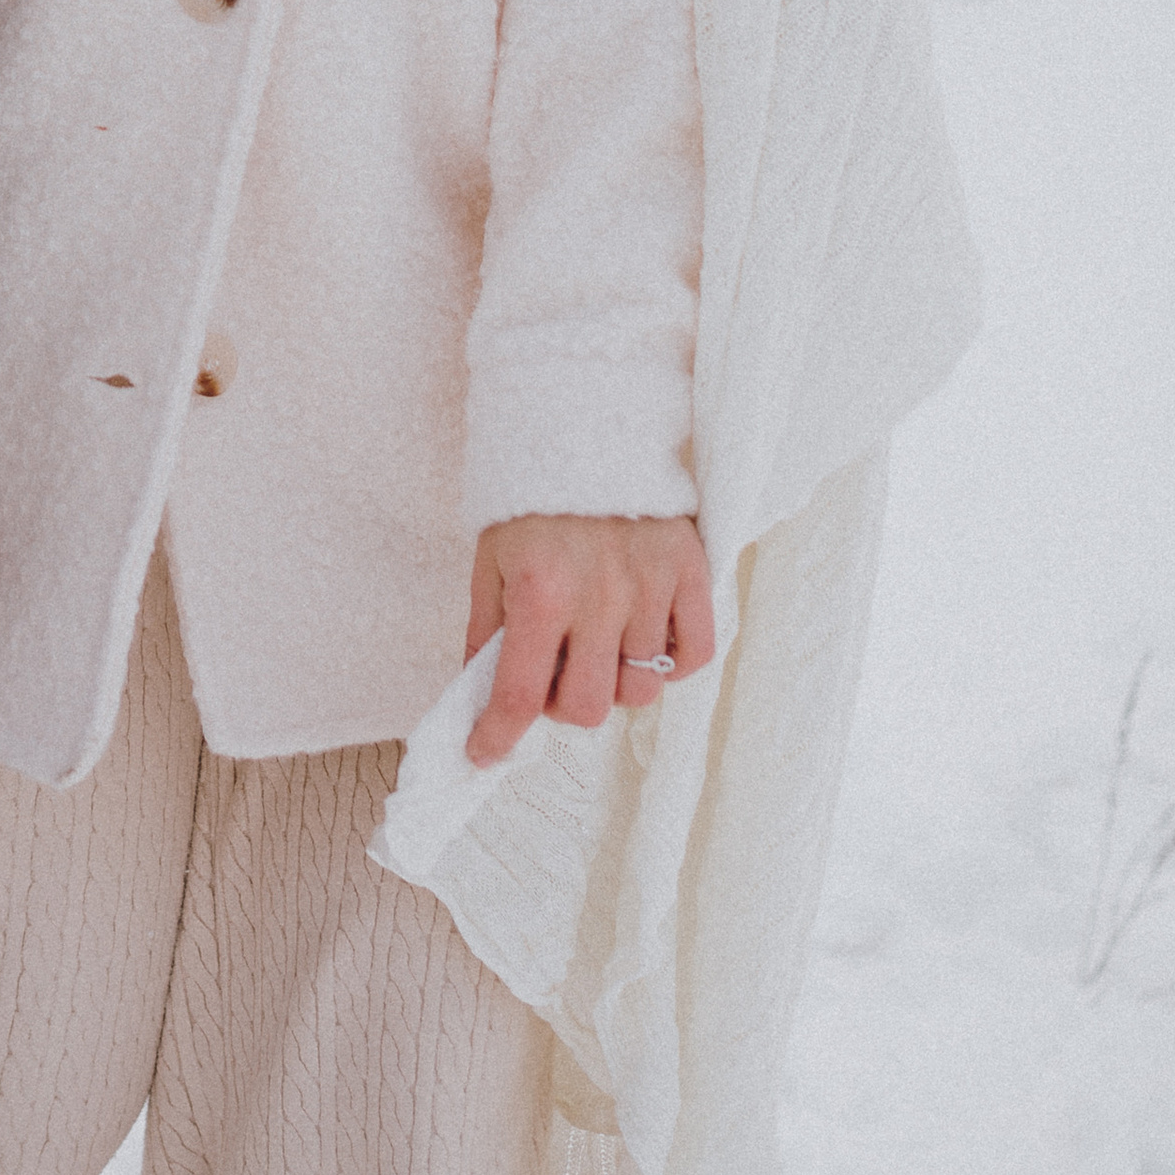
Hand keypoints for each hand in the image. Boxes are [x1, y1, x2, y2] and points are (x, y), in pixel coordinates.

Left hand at [463, 514, 714, 767]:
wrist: (588, 422)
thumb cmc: (532, 497)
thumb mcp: (491, 559)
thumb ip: (487, 631)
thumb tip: (480, 696)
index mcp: (540, 590)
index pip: (521, 693)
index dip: (498, 735)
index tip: (484, 752)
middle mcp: (600, 594)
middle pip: (591, 706)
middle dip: (565, 704)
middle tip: (557, 673)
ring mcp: (652, 585)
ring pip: (642, 688)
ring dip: (615, 681)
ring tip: (600, 643)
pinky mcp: (693, 571)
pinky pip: (694, 656)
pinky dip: (670, 663)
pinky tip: (643, 636)